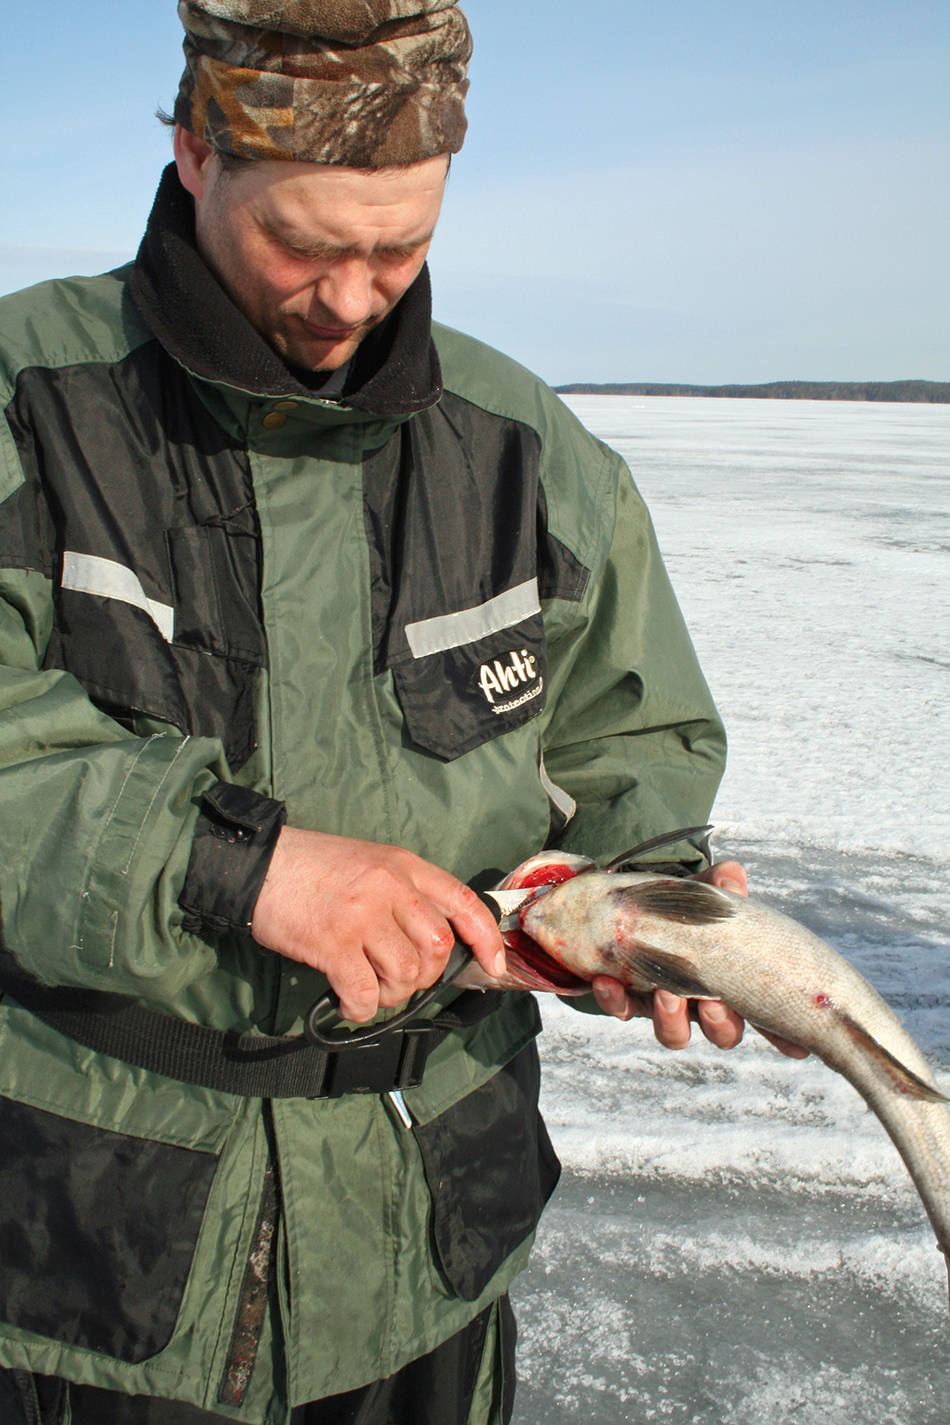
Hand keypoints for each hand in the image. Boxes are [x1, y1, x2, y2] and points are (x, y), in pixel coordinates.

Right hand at [251, 828, 505, 1022]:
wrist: (259, 865)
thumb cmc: (314, 867)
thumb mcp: (372, 863)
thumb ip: (404, 893)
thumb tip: (432, 943)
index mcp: (404, 866)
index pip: (463, 903)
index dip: (486, 939)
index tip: (492, 965)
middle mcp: (390, 889)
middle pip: (437, 949)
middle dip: (425, 976)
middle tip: (398, 978)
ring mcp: (362, 917)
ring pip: (406, 975)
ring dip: (392, 994)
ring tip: (370, 988)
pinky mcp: (333, 945)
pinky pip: (366, 994)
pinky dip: (361, 1010)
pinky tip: (347, 1004)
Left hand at [590, 860, 808, 1059]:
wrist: (632, 904)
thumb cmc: (682, 904)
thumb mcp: (705, 890)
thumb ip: (722, 883)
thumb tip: (731, 880)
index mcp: (732, 980)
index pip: (766, 1014)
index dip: (783, 1036)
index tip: (795, 1049)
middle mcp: (703, 1001)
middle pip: (723, 1033)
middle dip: (720, 1023)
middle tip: (711, 1002)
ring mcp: (665, 1004)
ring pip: (675, 1034)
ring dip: (671, 1019)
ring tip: (665, 994)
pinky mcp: (627, 998)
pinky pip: (622, 1009)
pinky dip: (614, 1000)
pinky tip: (606, 981)